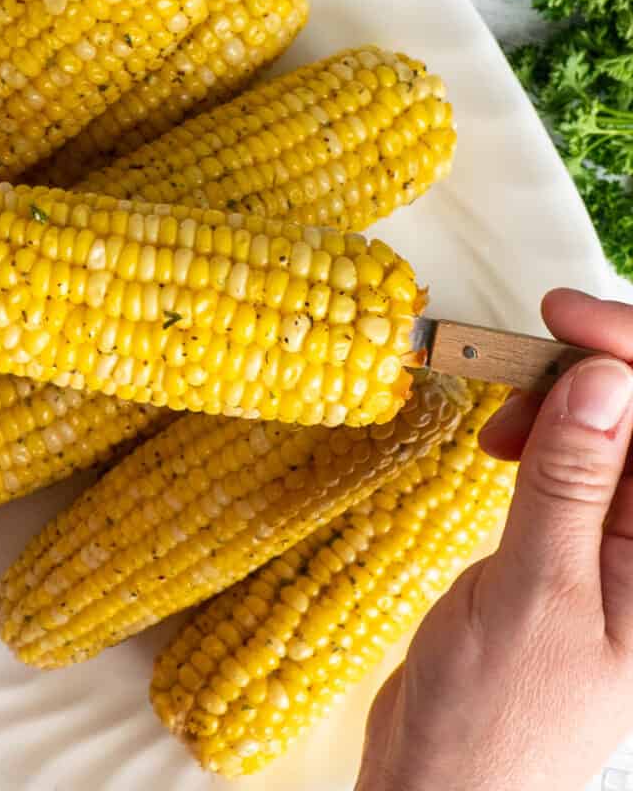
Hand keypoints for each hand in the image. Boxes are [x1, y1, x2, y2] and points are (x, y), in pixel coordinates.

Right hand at [356, 288, 632, 790]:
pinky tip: (503, 441)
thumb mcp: (533, 591)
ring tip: (498, 421)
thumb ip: (570, 484)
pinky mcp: (577, 532)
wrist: (448, 771)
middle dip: (595, 369)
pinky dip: (538, 427)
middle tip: (520, 360)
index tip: (564, 319)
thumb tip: (603, 381)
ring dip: (559, 396)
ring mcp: (623, 537)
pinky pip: (576, 452)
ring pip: (614, 424)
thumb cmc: (497, 710)